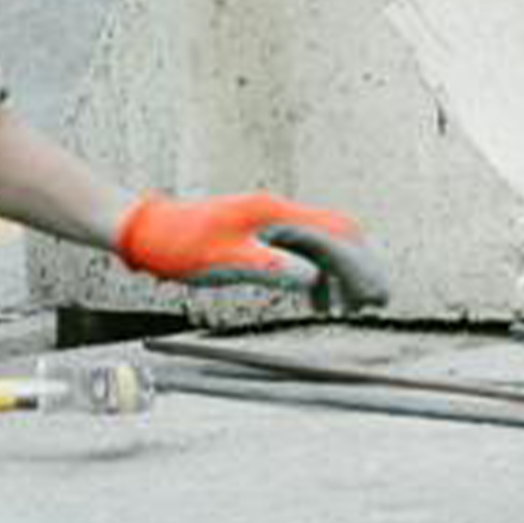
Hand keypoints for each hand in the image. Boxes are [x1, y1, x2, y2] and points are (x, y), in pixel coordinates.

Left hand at [117, 192, 389, 313]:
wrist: (147, 230)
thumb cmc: (179, 246)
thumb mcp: (223, 260)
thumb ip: (268, 267)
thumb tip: (313, 278)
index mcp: (274, 215)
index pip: (335, 235)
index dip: (360, 265)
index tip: (376, 296)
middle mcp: (277, 213)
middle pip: (336, 235)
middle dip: (359, 268)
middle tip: (375, 304)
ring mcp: (269, 221)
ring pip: (321, 245)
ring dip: (340, 274)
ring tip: (350, 309)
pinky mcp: (260, 233)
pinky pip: (301, 251)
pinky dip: (317, 275)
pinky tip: (317, 302)